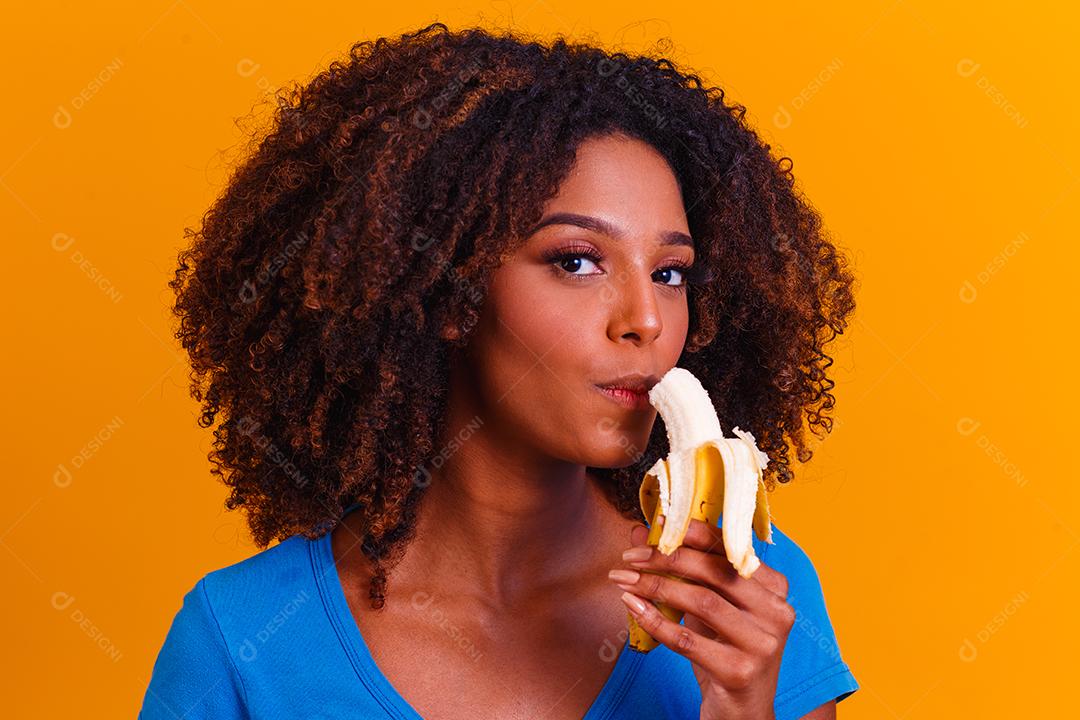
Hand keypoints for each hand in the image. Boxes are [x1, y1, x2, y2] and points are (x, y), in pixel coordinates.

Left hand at [609, 519, 794, 719]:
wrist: (742, 712)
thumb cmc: (724, 651)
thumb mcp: (709, 608)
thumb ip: (683, 571)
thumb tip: (641, 534)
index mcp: (775, 588)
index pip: (729, 548)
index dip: (690, 534)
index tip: (656, 526)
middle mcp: (777, 612)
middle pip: (714, 572)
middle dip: (666, 559)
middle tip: (630, 558)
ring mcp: (762, 644)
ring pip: (700, 602)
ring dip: (654, 587)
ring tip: (624, 580)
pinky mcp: (740, 671)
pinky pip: (687, 640)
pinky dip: (655, 621)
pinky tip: (633, 607)